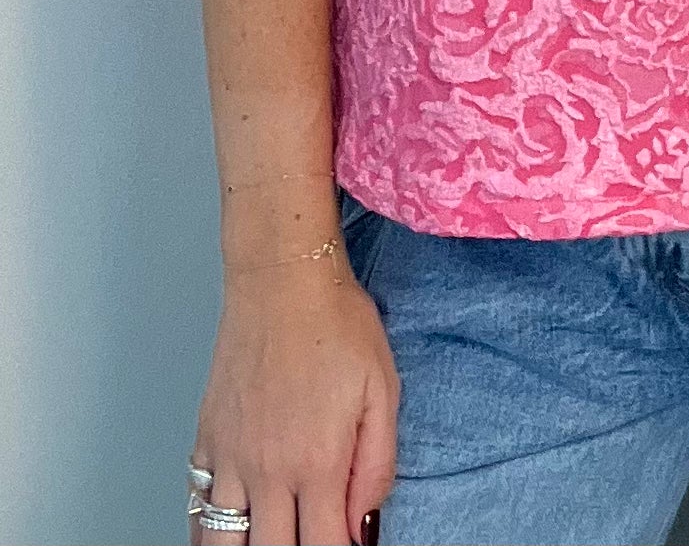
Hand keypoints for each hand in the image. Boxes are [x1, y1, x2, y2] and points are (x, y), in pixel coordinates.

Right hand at [189, 258, 398, 545]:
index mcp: (317, 462)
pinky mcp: (206, 437)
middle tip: (312, 535)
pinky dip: (209, 528)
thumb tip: (365, 520)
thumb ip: (377, 464)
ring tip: (270, 538)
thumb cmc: (336, 323)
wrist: (282, 278)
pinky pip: (197, 504)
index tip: (346, 544)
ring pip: (223, 542)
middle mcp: (267, 469)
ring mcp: (230, 456)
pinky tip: (229, 529)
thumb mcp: (383, 389)